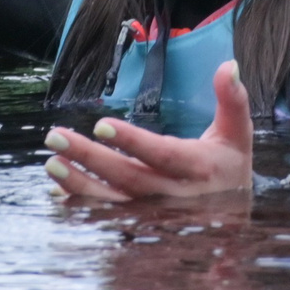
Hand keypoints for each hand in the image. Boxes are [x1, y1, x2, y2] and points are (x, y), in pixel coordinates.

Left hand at [43, 59, 255, 200]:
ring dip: (79, 184)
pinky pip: (110, 217)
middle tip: (56, 137)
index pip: (162, 154)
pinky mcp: (142, 225)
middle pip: (128, 177)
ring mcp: (156, 215)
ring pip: (114, 202)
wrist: (234, 216)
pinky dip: (83, 205)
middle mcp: (175, 196)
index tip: (100, 125)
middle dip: (90, 158)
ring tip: (51, 163)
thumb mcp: (238, 132)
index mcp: (198, 168)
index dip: (132, 142)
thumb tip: (229, 64)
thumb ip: (232, 98)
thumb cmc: (230, 165)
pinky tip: (58, 190)